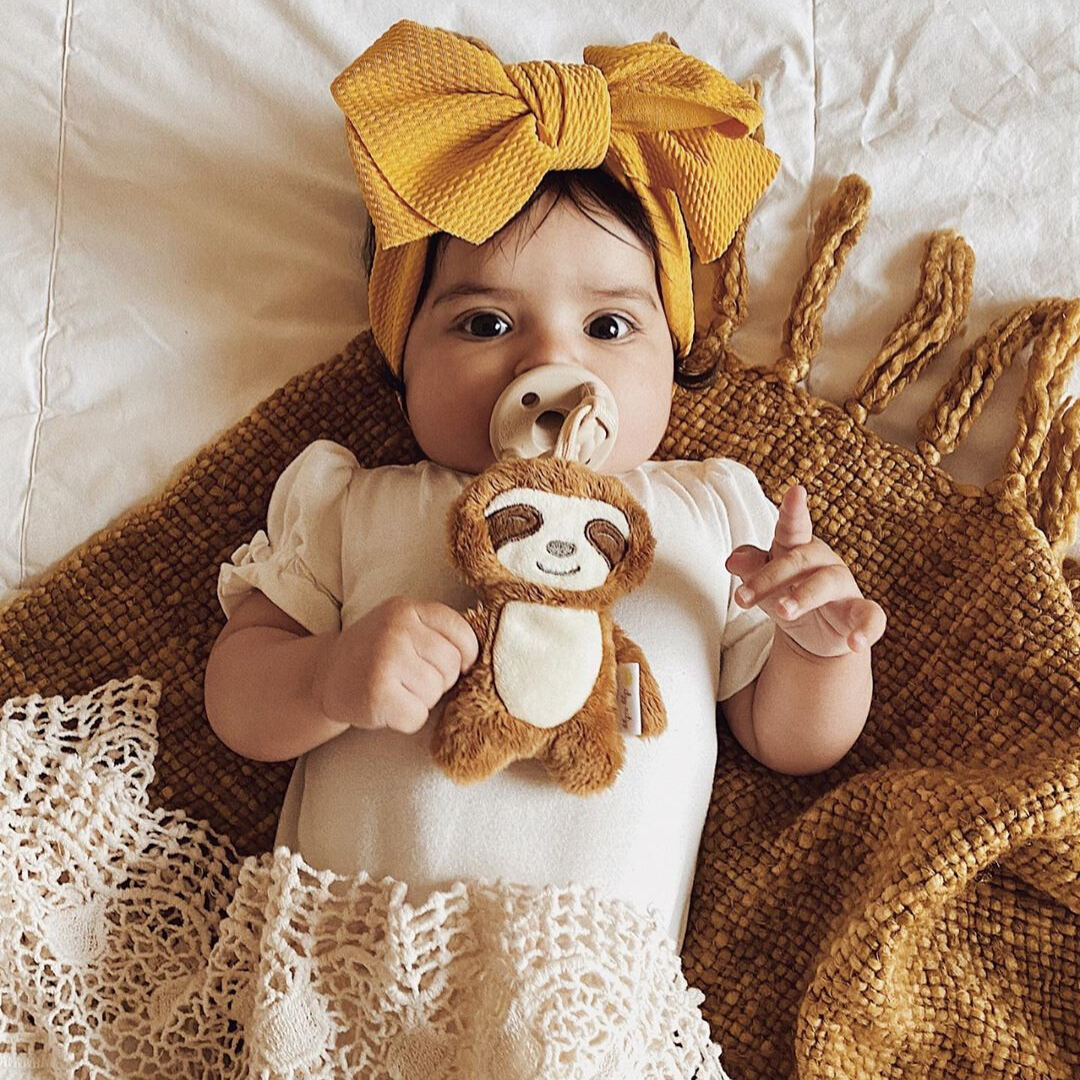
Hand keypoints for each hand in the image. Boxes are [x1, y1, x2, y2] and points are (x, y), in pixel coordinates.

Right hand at [312, 596, 478, 732]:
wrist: (323, 677)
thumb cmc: (375, 655)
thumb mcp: (403, 627)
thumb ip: (437, 633)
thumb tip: (485, 659)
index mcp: (407, 608)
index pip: (462, 633)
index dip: (464, 656)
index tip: (448, 665)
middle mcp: (396, 628)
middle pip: (451, 666)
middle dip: (436, 680)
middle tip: (407, 679)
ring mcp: (385, 659)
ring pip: (435, 693)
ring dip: (420, 701)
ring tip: (395, 690)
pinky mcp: (376, 693)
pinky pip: (417, 716)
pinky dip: (405, 720)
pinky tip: (386, 706)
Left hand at [724, 485, 886, 657]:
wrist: (812, 634)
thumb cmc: (786, 593)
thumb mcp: (764, 581)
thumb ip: (752, 567)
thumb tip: (731, 560)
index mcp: (798, 548)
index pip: (793, 527)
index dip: (794, 510)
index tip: (796, 490)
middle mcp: (823, 562)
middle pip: (798, 561)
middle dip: (768, 578)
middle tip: (742, 599)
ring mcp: (843, 586)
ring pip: (827, 584)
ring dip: (804, 596)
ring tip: (782, 612)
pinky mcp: (859, 613)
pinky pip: (870, 617)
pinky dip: (866, 630)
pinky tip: (856, 643)